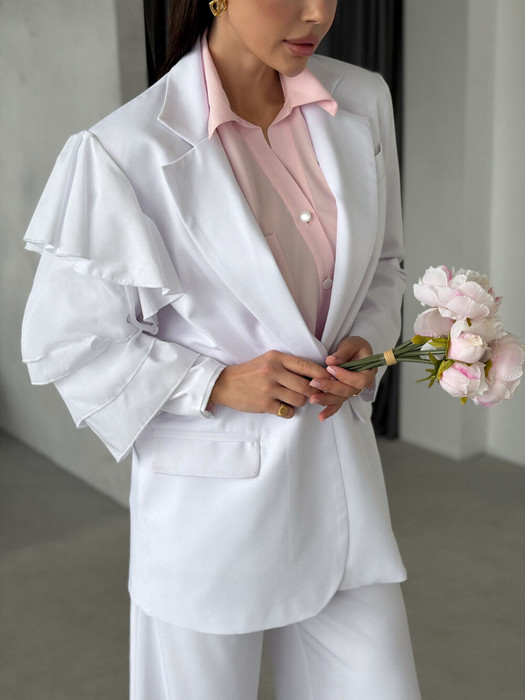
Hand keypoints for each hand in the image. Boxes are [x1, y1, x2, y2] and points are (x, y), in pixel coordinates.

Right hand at [209, 350, 332, 417]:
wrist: (224, 384)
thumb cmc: (249, 373)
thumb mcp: (267, 361)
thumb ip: (287, 366)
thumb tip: (314, 375)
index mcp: (276, 358)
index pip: (306, 365)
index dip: (321, 374)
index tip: (329, 379)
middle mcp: (273, 371)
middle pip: (307, 385)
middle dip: (313, 392)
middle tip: (313, 395)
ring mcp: (269, 388)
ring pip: (299, 399)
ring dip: (299, 402)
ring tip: (291, 400)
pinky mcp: (264, 404)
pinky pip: (288, 411)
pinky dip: (289, 411)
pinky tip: (282, 407)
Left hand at [308, 336, 376, 421]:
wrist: (354, 349)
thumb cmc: (355, 346)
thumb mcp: (351, 344)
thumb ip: (342, 353)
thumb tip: (330, 361)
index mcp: (368, 372)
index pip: (360, 380)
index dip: (345, 376)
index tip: (330, 368)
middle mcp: (362, 384)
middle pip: (348, 391)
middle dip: (330, 388)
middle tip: (315, 383)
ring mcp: (352, 390)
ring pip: (341, 399)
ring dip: (327, 400)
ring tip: (313, 399)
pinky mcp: (343, 393)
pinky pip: (338, 403)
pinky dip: (329, 410)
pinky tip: (321, 417)